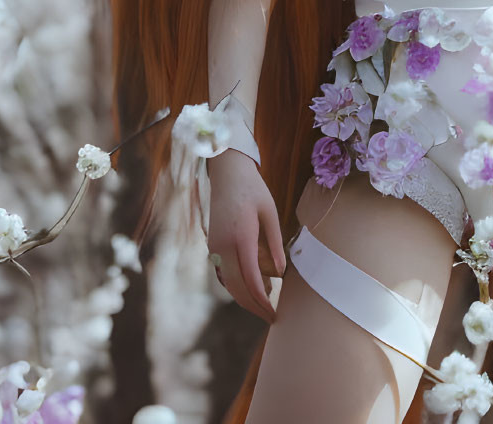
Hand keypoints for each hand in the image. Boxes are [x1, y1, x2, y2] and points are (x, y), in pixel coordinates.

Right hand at [206, 149, 284, 320]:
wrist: (227, 173)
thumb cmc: (253, 190)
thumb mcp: (270, 213)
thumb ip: (274, 243)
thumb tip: (280, 273)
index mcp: (241, 238)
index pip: (251, 279)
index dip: (263, 300)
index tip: (274, 314)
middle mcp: (223, 246)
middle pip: (236, 287)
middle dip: (254, 306)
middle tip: (271, 318)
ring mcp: (214, 247)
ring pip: (227, 283)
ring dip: (244, 298)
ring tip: (265, 308)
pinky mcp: (212, 245)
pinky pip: (223, 273)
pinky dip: (237, 285)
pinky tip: (252, 289)